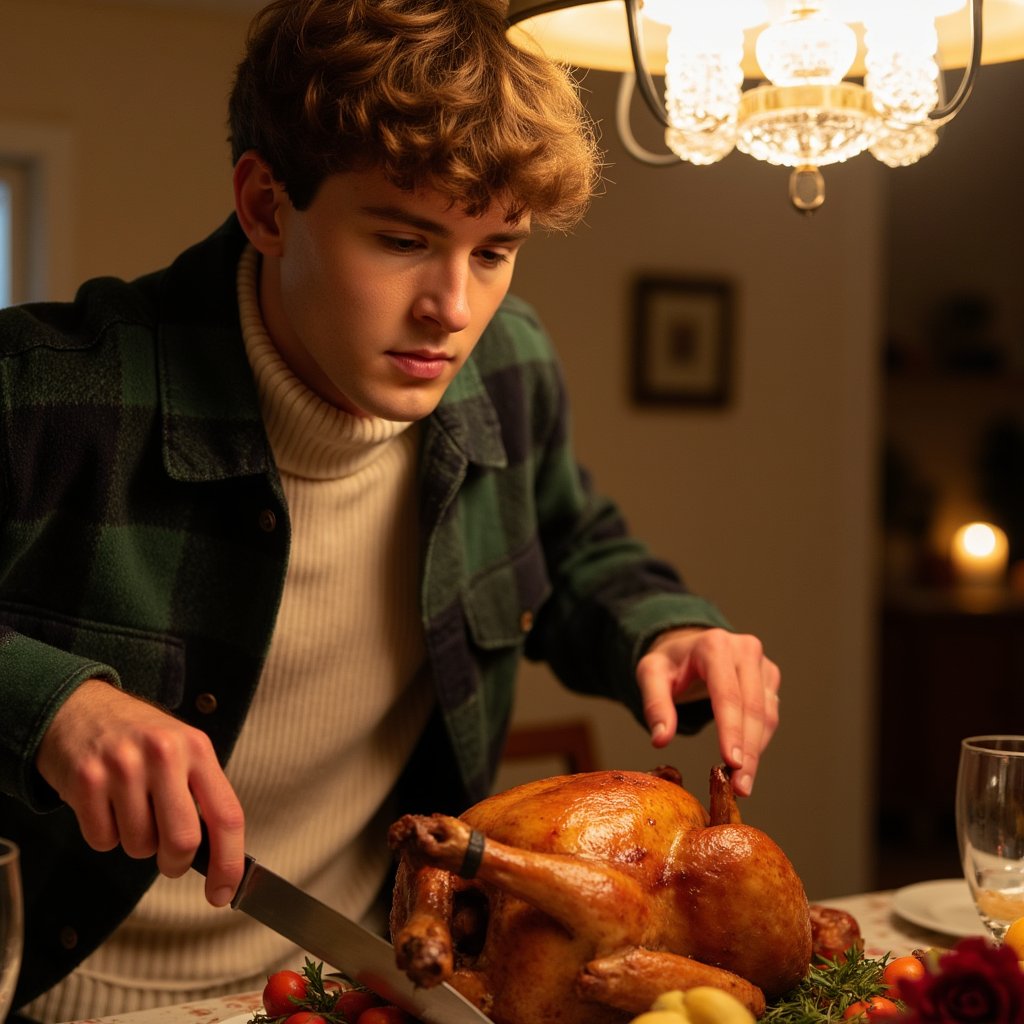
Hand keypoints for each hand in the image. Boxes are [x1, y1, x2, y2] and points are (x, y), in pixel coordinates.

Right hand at [36, 678, 244, 905]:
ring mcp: (123, 766)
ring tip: (130, 808)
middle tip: (168, 856)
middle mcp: (164, 754)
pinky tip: (105, 804)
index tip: (224, 893)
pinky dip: (105, 835)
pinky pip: (103, 841)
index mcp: (198, 749)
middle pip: (183, 841)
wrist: (80, 707)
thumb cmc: (139, 737)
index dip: (229, 862)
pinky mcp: (86, 780)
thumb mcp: (183, 750)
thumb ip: (201, 795)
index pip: (227, 815)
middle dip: (176, 863)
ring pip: (139, 846)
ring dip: (136, 842)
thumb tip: (219, 857)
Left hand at [636, 626, 780, 796]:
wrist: (687, 646)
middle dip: (748, 751)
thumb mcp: (650, 674)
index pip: (728, 695)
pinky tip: (747, 764)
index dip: (731, 731)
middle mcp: (744, 649)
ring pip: (767, 714)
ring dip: (757, 752)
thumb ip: (655, 704)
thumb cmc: (668, 662)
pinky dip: (759, 741)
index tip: (731, 763)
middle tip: (740, 787)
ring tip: (742, 784)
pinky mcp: (769, 676)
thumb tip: (660, 739)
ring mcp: (761, 663)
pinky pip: (770, 713)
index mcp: (715, 645)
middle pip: (752, 708)